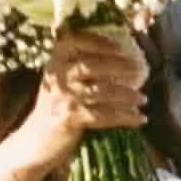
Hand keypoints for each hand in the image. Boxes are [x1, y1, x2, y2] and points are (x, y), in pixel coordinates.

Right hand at [21, 27, 149, 172]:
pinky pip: (105, 115)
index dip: (96, 41)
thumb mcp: (59, 80)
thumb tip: (114, 50)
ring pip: (101, 91)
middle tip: (139, 69)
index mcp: (55, 63)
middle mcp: (57, 77)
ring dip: (126, 95)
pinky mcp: (72, 118)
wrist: (37, 139)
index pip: (73, 42)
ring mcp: (64, 98)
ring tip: (143, 98)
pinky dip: (125, 117)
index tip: (118, 46)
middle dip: (119, 66)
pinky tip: (140, 119)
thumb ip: (76, 63)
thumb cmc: (55, 106)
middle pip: (91, 66)